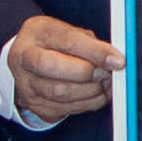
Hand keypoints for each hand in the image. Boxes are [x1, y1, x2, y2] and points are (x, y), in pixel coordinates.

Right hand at [5, 15, 121, 125]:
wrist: (27, 64)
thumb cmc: (51, 44)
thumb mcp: (66, 32)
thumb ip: (88, 42)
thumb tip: (112, 57)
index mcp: (35, 33)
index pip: (67, 41)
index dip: (95, 52)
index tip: (117, 60)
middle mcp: (23, 59)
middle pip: (54, 68)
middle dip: (88, 73)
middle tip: (107, 73)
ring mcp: (27, 85)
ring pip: (60, 93)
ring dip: (90, 91)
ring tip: (105, 83)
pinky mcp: (36, 106)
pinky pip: (65, 109)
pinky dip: (88, 103)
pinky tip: (97, 95)